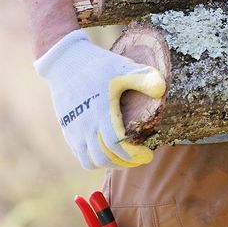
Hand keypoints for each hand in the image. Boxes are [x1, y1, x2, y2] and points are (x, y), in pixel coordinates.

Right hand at [35, 31, 165, 168]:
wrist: (65, 62)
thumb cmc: (98, 65)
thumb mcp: (122, 67)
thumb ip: (143, 79)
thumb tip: (161, 90)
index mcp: (101, 112)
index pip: (116, 144)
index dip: (133, 155)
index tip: (148, 155)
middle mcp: (85, 125)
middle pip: (104, 158)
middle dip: (125, 163)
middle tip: (140, 159)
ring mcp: (74, 130)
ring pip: (90, 161)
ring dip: (109, 164)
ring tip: (124, 158)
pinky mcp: (67, 131)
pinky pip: (80, 155)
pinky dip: (95, 159)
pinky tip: (108, 150)